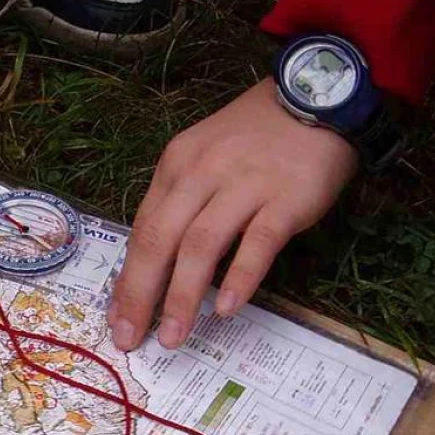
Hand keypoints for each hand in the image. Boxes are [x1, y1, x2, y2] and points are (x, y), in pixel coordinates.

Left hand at [107, 78, 357, 349]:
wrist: (317, 97)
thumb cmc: (254, 139)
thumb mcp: (203, 158)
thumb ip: (179, 204)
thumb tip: (153, 264)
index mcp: (176, 166)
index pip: (143, 230)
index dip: (127, 278)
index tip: (117, 318)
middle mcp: (203, 174)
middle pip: (161, 240)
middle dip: (141, 294)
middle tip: (130, 337)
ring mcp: (245, 185)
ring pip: (202, 245)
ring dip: (182, 296)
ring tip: (172, 336)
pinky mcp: (286, 199)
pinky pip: (258, 243)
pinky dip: (239, 277)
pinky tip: (224, 309)